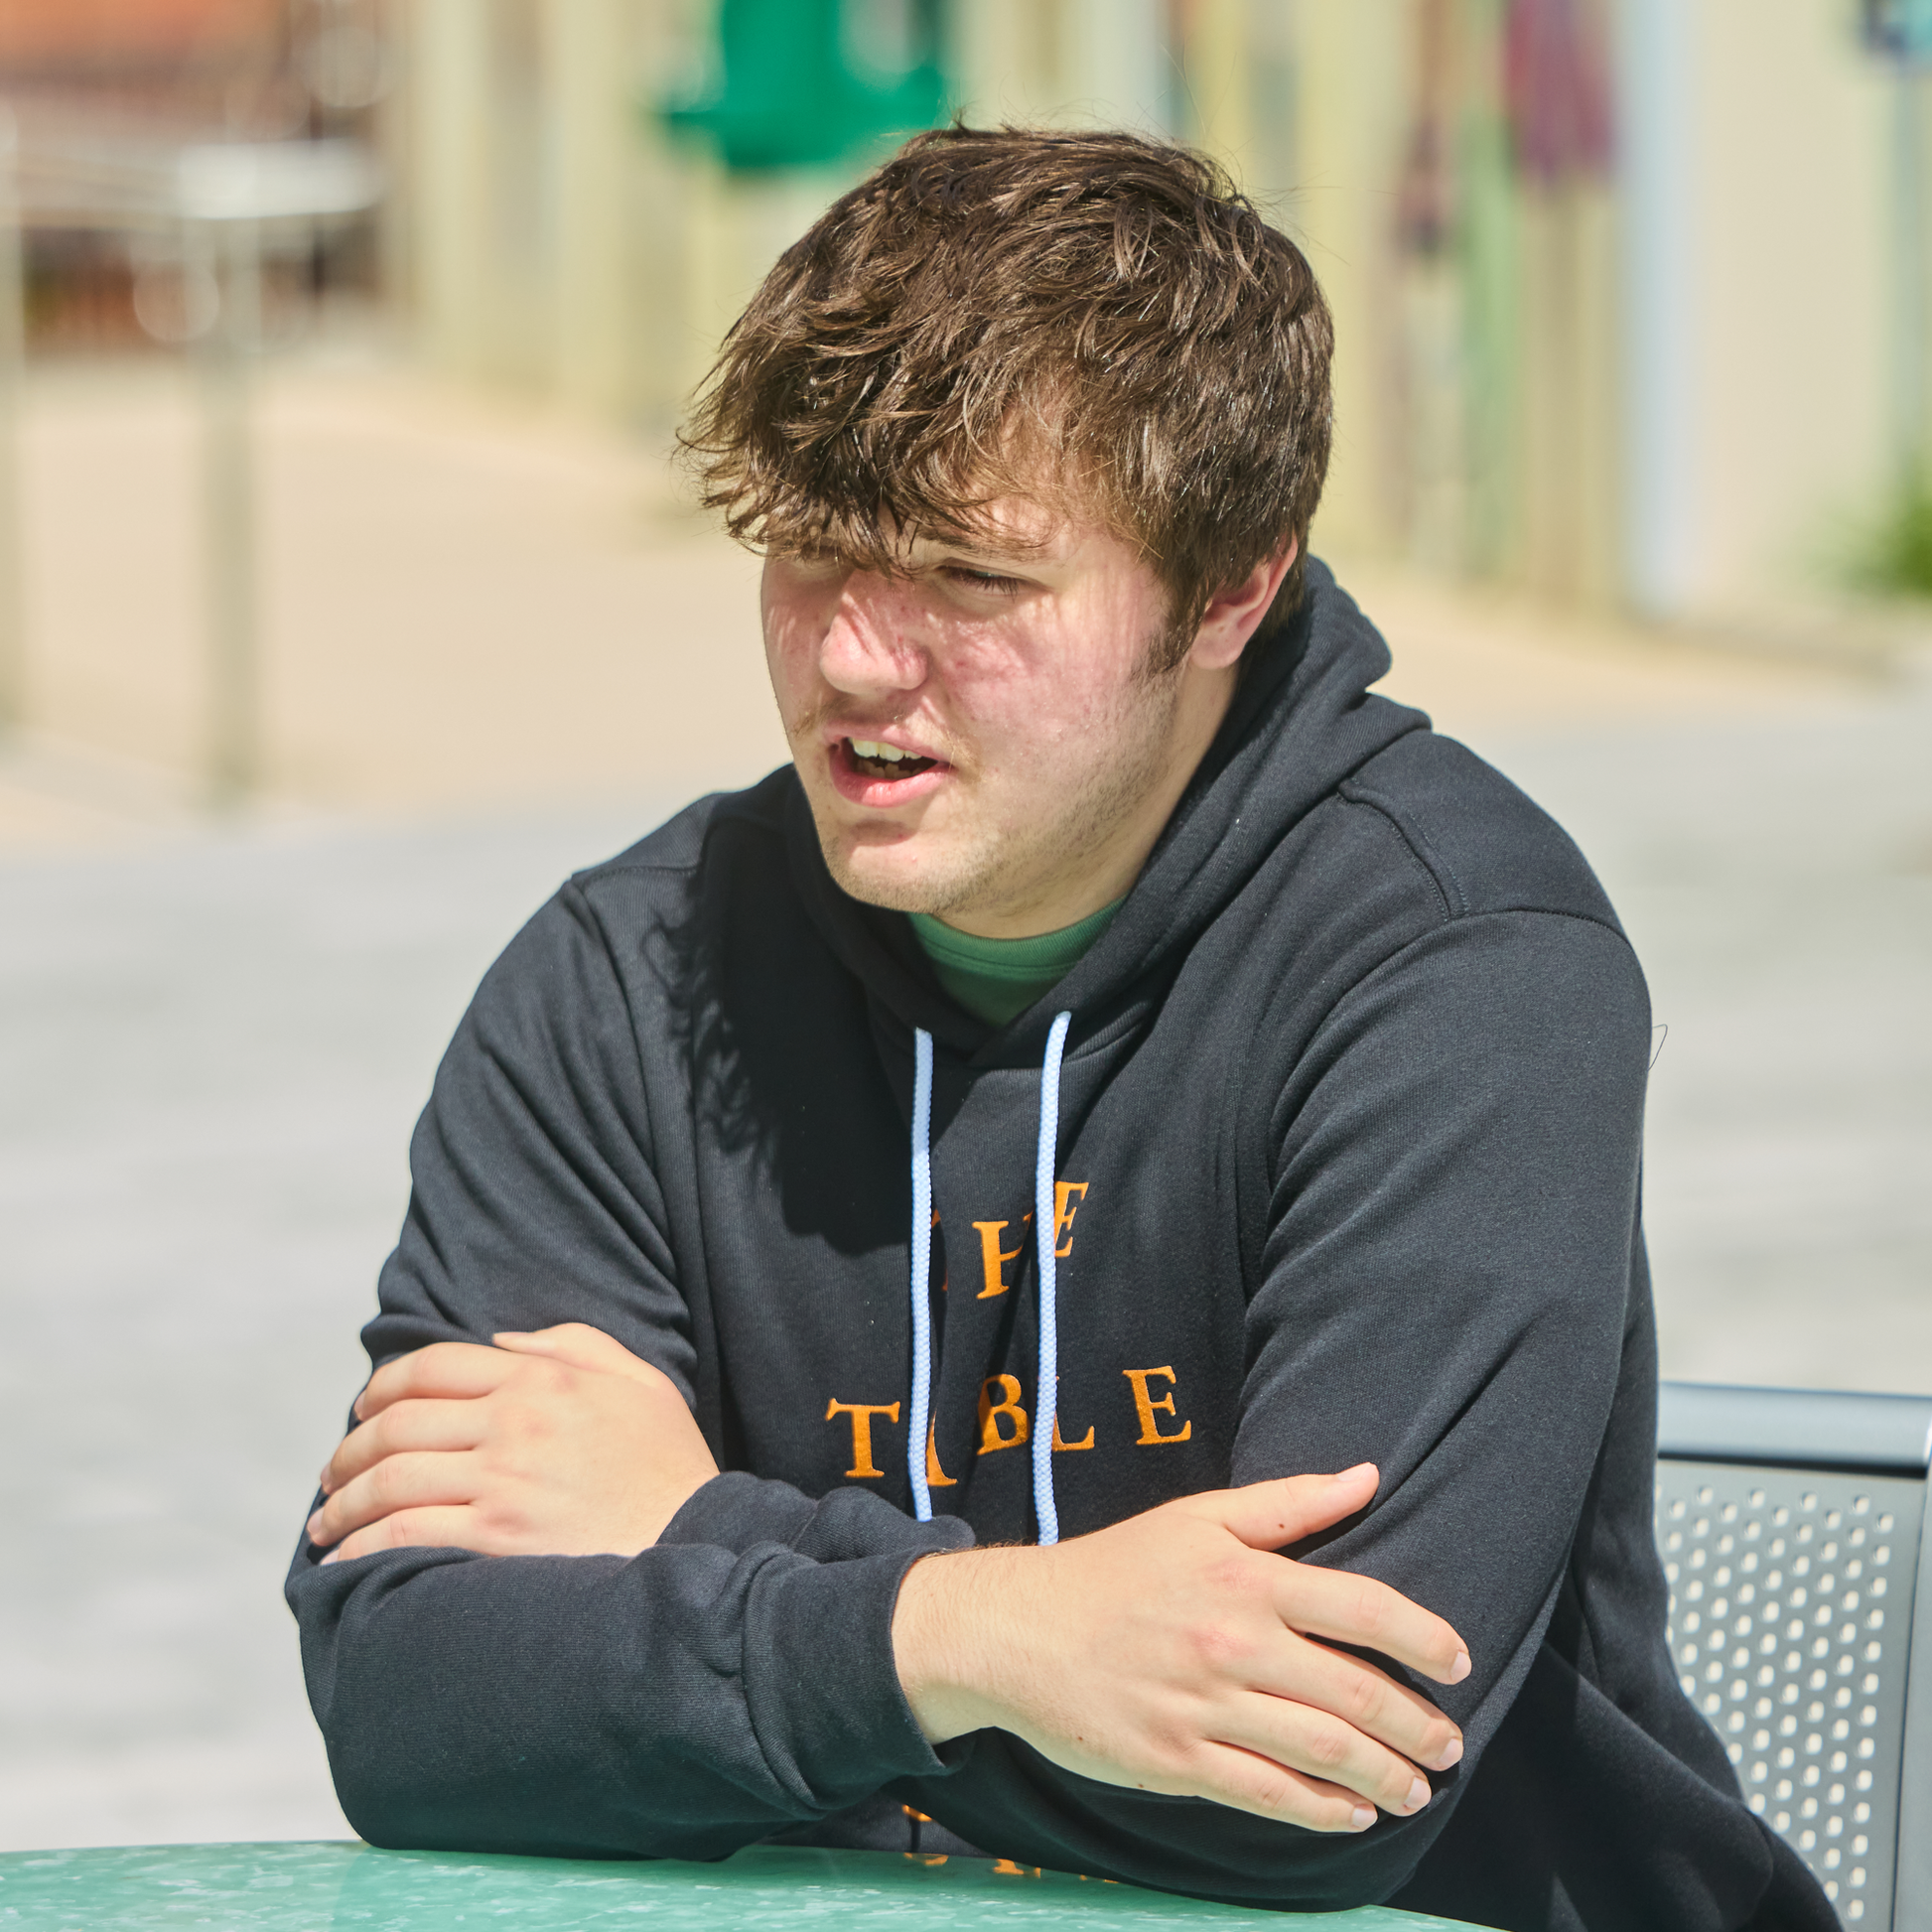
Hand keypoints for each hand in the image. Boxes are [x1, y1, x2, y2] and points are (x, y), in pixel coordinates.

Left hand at [308, 1323, 718, 1562]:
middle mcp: (514, 1422)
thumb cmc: (669, 1466)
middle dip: (349, 1450)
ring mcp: (504, 1482)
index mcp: (541, 1378)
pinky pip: (405, 1534)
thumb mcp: (638, 1381)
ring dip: (343, 1502)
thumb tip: (498, 1338)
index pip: (431, 1368)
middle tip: (332, 1475)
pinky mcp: (498, 1540)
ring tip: (325, 1523)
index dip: (381, 1388)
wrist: (701, 1542)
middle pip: (397, 1424)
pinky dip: (362, 1545)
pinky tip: (344, 1559)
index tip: (360, 1411)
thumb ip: (571, 1343)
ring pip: (391, 1479)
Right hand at [891, 1465, 1467, 1833]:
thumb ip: (1288, 1503)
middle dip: (1418, 1727)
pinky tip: (1353, 1815)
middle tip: (1450, 1745)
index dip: (1424, 1640)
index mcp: (1246, 1575)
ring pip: (1323, 1752)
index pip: (1365, 1609)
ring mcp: (1207, 1706)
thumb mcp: (1197, 1516)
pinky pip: (1269, 1794)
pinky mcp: (1179, 1760)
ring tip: (1416, 1789)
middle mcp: (1236, 1641)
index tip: (1458, 1663)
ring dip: (1386, 1778)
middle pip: (1357, 1694)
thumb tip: (1369, 1476)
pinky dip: (1323, 1811)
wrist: (1017, 1630)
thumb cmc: (1114, 1567)